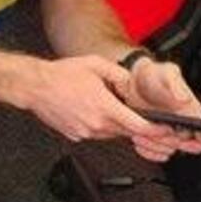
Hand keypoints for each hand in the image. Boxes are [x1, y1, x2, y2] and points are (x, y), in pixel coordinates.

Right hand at [24, 54, 169, 145]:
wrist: (35, 86)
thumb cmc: (61, 75)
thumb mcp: (96, 65)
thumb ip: (118, 74)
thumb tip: (131, 83)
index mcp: (105, 107)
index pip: (138, 126)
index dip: (155, 131)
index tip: (165, 130)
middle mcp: (97, 124)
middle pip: (127, 132)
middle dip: (136, 126)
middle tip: (137, 114)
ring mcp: (86, 132)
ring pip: (112, 134)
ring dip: (117, 124)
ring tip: (105, 105)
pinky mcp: (77, 136)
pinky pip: (97, 134)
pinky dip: (101, 126)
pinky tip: (91, 111)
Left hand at [120, 55, 200, 162]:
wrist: (133, 77)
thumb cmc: (153, 73)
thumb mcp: (167, 73)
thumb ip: (177, 84)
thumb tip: (185, 99)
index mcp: (193, 113)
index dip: (195, 145)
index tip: (179, 140)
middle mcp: (183, 125)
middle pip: (183, 148)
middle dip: (166, 144)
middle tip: (151, 133)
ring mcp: (168, 132)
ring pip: (167, 151)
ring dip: (153, 147)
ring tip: (139, 135)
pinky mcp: (154, 135)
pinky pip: (154, 152)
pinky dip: (146, 151)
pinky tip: (138, 141)